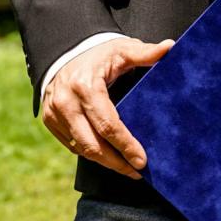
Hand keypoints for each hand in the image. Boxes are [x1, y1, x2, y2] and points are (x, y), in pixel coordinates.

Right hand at [40, 36, 173, 177]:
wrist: (65, 50)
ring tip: (126, 169)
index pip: (108, 125)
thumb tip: (170, 47)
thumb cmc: (100, 52)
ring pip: (81, 149)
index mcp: (86, 86)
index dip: (126, 146)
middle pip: (92, 144)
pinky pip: (71, 145)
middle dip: (116, 163)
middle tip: (137, 173)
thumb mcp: (122, 49)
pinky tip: (107, 158)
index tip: (142, 161)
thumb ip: (146, 52)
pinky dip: (89, 153)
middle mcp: (66, 103)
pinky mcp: (49, 120)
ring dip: (104, 162)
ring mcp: (54, 113)